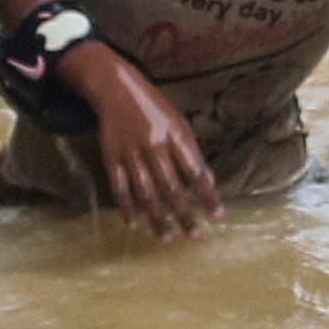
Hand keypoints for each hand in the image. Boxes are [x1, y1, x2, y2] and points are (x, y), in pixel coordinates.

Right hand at [84, 51, 220, 239]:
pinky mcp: (110, 157)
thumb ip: (191, 153)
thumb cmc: (155, 109)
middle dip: (184, 214)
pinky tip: (135, 225)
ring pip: (145, 193)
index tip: (218, 216)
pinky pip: (119, 188)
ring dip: (157, 219)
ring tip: (167, 238)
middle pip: (171, 187)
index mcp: (175, 135)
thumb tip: (206, 184)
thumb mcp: (179, 123)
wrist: (117, 89)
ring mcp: (131, 153)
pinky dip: (127, 208)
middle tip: (195, 236)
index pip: (196, 171)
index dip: (208, 195)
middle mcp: (154, 145)